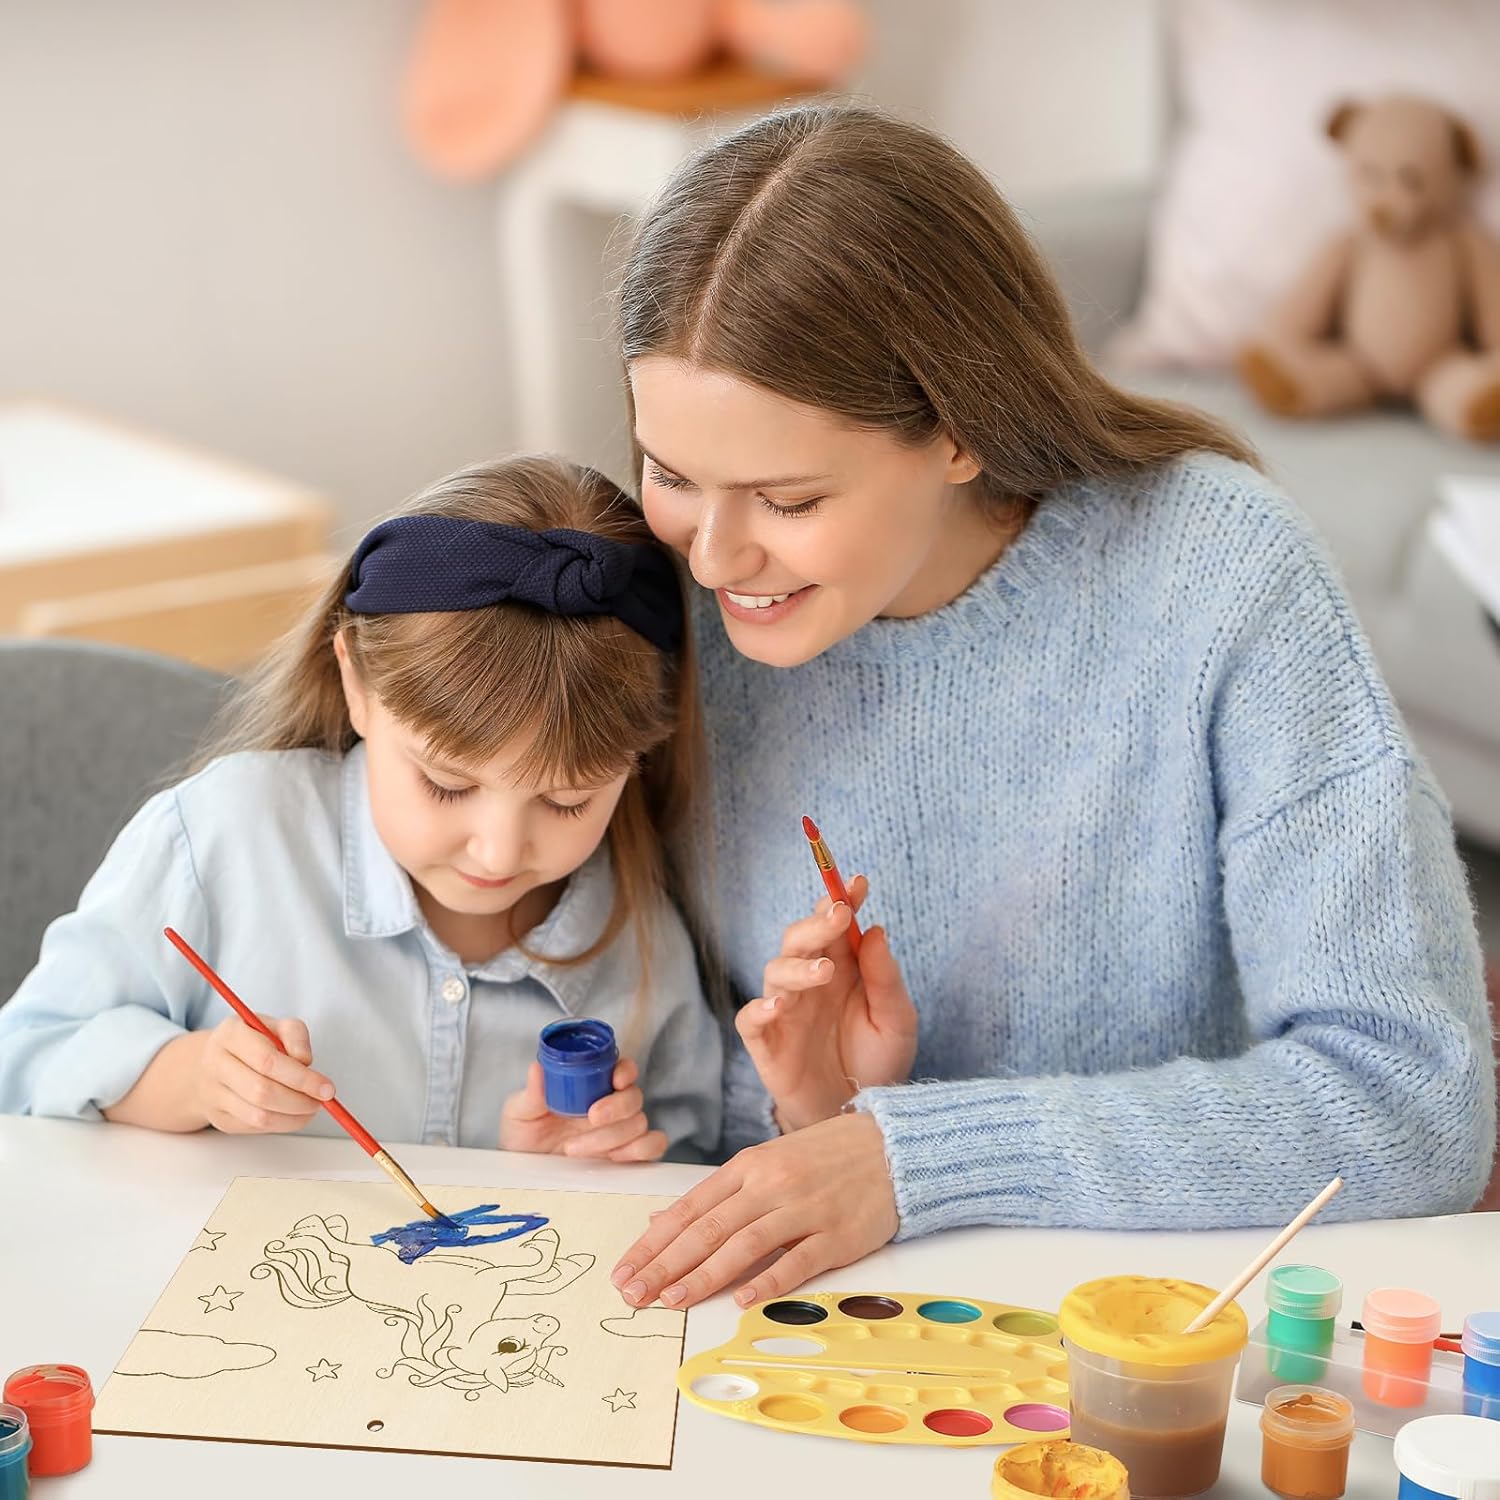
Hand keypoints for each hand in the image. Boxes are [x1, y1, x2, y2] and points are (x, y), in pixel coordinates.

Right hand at [197, 1014, 334, 1133]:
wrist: (212, 1061)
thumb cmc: (252, 1041)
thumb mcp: (275, 1025)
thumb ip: (295, 1036)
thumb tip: (305, 1062)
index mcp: (230, 1035)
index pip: (267, 1061)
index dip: (301, 1078)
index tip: (327, 1088)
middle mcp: (216, 1065)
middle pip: (262, 1092)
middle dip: (300, 1100)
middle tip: (321, 1100)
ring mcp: (213, 1095)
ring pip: (258, 1116)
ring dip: (293, 1117)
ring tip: (311, 1107)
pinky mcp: (220, 1118)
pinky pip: (255, 1128)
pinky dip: (281, 1124)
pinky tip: (293, 1114)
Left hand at [500, 1058, 667, 1161]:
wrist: (526, 1172)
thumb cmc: (524, 1136)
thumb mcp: (519, 1113)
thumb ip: (531, 1093)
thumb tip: (537, 1068)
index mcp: (592, 1086)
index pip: (622, 1069)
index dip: (625, 1071)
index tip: (615, 1080)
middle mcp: (612, 1105)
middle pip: (634, 1097)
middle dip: (616, 1107)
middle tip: (590, 1117)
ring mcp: (622, 1131)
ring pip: (639, 1123)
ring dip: (612, 1136)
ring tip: (574, 1149)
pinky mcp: (628, 1155)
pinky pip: (653, 1146)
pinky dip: (642, 1149)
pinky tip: (615, 1158)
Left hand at [610, 1111, 898, 1309]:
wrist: (891, 1147)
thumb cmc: (821, 1158)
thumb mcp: (764, 1163)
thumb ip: (716, 1195)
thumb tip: (660, 1220)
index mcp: (748, 1167)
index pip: (689, 1209)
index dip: (653, 1242)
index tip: (624, 1270)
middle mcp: (770, 1185)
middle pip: (708, 1229)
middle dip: (665, 1265)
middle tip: (633, 1294)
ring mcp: (804, 1209)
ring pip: (743, 1245)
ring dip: (704, 1276)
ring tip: (671, 1301)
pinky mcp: (836, 1235)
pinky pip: (796, 1259)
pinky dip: (767, 1280)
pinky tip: (741, 1299)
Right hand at [739, 875, 917, 1131]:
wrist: (858, 1115)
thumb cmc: (877, 1063)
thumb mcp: (896, 1022)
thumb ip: (886, 979)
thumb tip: (876, 931)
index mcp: (842, 967)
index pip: (836, 924)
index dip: (842, 899)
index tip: (857, 883)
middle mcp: (809, 981)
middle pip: (800, 938)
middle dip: (817, 922)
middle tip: (840, 913)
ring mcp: (784, 1010)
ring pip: (776, 970)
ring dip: (798, 965)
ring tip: (824, 970)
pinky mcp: (766, 1043)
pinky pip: (751, 1018)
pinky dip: (760, 1008)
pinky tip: (780, 1006)